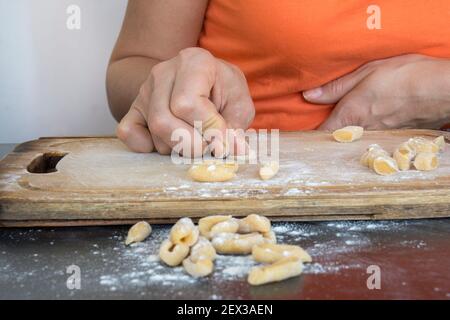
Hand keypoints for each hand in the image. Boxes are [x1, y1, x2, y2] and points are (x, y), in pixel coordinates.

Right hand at [116, 47, 254, 156]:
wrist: (206, 83)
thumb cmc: (224, 92)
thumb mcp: (240, 105)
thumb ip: (235, 128)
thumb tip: (229, 150)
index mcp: (194, 62)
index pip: (187, 104)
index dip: (206, 130)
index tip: (223, 141)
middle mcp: (163, 72)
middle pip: (163, 121)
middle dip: (190, 144)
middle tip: (208, 147)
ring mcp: (145, 90)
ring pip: (153, 131)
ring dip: (177, 147)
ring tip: (195, 137)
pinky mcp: (134, 108)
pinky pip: (128, 133)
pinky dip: (147, 146)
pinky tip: (169, 141)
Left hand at [303, 54, 449, 130]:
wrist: (443, 89)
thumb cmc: (405, 76)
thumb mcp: (366, 72)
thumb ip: (335, 87)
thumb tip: (308, 95)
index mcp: (350, 115)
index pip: (321, 136)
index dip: (309, 138)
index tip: (301, 137)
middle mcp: (362, 131)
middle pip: (336, 142)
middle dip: (326, 139)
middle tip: (318, 135)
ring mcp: (378, 138)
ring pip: (353, 143)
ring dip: (345, 139)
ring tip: (342, 131)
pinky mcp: (392, 139)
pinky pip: (370, 142)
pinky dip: (364, 138)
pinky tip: (365, 130)